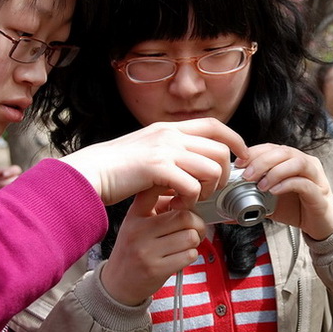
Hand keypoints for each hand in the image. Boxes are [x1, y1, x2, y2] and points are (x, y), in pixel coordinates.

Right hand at [59, 118, 247, 206]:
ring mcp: (165, 149)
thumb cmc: (116, 169)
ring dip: (208, 189)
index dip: (235, 140)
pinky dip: (190, 201)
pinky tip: (175, 206)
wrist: (90, 173)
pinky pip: (192, 185)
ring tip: (190, 201)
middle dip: (223, 174)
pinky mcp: (157, 168)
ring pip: (211, 167)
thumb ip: (170, 151)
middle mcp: (170, 134)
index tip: (242, 157)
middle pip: (220, 149)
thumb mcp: (148, 150)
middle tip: (208, 192)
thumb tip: (192, 161)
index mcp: (170, 129)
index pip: (215, 125)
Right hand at [100, 187, 206, 305]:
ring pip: (190, 236)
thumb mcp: (137, 223)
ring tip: (187, 243)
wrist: (117, 283)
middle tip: (195, 228)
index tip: (185, 199)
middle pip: (185, 216)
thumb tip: (188, 198)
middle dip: (197, 223)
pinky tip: (181, 255)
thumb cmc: (133, 250)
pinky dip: (191, 255)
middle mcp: (139, 230)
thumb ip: (157, 208)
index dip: (178, 192)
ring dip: (196, 240)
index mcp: (135, 214)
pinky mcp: (156, 269)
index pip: (157, 191)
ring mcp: (146, 251)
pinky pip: (189, 255)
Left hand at [238, 143, 332, 239]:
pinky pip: (304, 183)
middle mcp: (305, 163)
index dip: (253, 152)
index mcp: (291, 160)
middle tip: (246, 176)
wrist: (320, 225)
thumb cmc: (296, 208)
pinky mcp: (320, 193)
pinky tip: (275, 192)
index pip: (271, 148)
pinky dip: (287, 185)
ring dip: (275, 171)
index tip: (238, 164)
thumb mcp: (270, 202)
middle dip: (261, 161)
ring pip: (297, 162)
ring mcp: (315, 176)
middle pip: (283, 151)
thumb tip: (225, 211)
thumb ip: (252, 200)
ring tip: (261, 185)